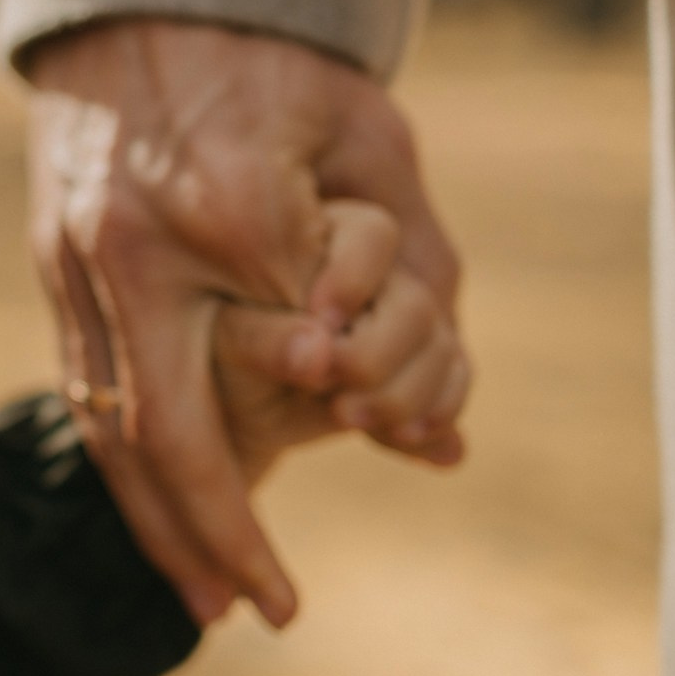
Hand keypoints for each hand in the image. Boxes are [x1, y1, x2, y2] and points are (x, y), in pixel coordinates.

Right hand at [26, 16, 460, 627]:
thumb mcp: (364, 130)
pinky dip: (121, 456)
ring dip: (152, 516)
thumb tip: (359, 375)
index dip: (315, 450)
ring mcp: (72, 252)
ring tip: (197, 591)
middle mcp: (127, 243)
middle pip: (157, 433)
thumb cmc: (279, 55)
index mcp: (219, 204)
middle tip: (253, 614)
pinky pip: (83, 381)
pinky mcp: (51, 254)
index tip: (348, 503)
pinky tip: (154, 506)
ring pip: (104, 420)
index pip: (283, 361)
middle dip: (208, 535)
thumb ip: (392, 248)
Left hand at [211, 200, 469, 485]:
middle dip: (378, 355)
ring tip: (356, 421)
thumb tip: (319, 353)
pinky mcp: (424, 364)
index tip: (320, 324)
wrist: (241, 401)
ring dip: (409, 395)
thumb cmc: (219, 353)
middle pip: (414, 302)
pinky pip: (455, 382)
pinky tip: (403, 441)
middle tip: (336, 390)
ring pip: (441, 347)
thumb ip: (266, 339)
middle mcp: (379, 272)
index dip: (352, 281)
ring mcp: (409, 319)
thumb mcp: (227, 343)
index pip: (372, 235)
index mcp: (327, 236)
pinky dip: (436, 416)